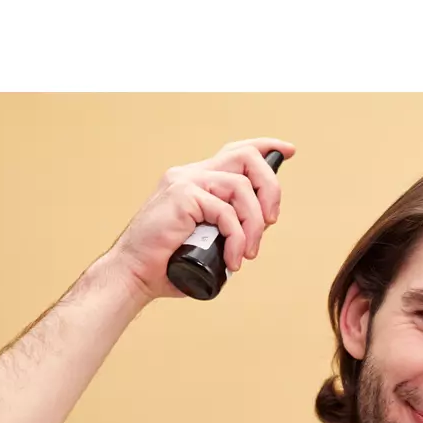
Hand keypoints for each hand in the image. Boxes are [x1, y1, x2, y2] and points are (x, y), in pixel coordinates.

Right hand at [108, 137, 295, 301]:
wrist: (134, 275)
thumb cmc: (167, 265)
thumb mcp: (205, 241)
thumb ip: (226, 230)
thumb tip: (256, 234)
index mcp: (194, 180)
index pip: (235, 151)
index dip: (265, 148)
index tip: (288, 151)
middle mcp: (190, 174)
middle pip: (245, 157)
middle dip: (270, 186)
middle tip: (271, 221)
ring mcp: (185, 182)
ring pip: (241, 186)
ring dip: (255, 223)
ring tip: (249, 253)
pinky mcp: (182, 196)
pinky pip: (226, 212)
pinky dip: (237, 238)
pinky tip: (233, 259)